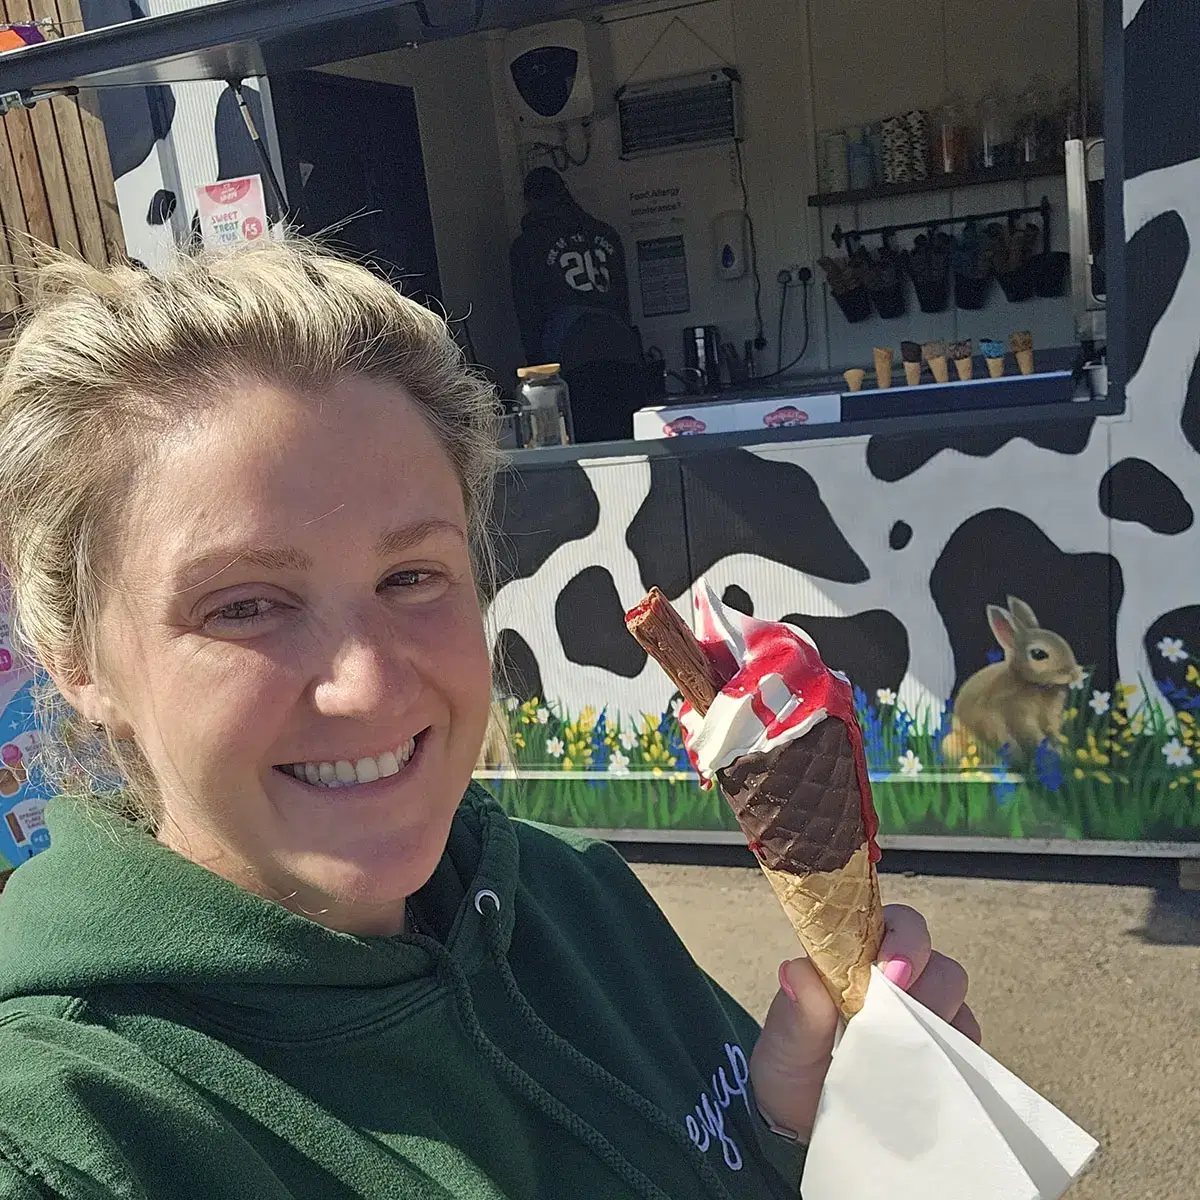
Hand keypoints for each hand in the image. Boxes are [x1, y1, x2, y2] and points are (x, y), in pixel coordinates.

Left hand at [749, 904, 978, 1142]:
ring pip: (956, 998)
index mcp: (859, 956)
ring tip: (900, 1046)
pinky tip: (922, 1070)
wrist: (804, 1123)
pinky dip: (951, 1052)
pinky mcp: (943, 1054)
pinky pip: (966, 1043)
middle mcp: (899, 978)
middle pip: (937, 961)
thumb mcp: (784, 1043)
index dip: (902, 939)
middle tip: (896, 1008)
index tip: (889, 970)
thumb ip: (796, 1011)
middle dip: (924, 980)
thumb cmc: (792, 1066)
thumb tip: (797, 971)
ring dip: (935, 1017)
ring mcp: (925, 1015)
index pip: (897, 925)